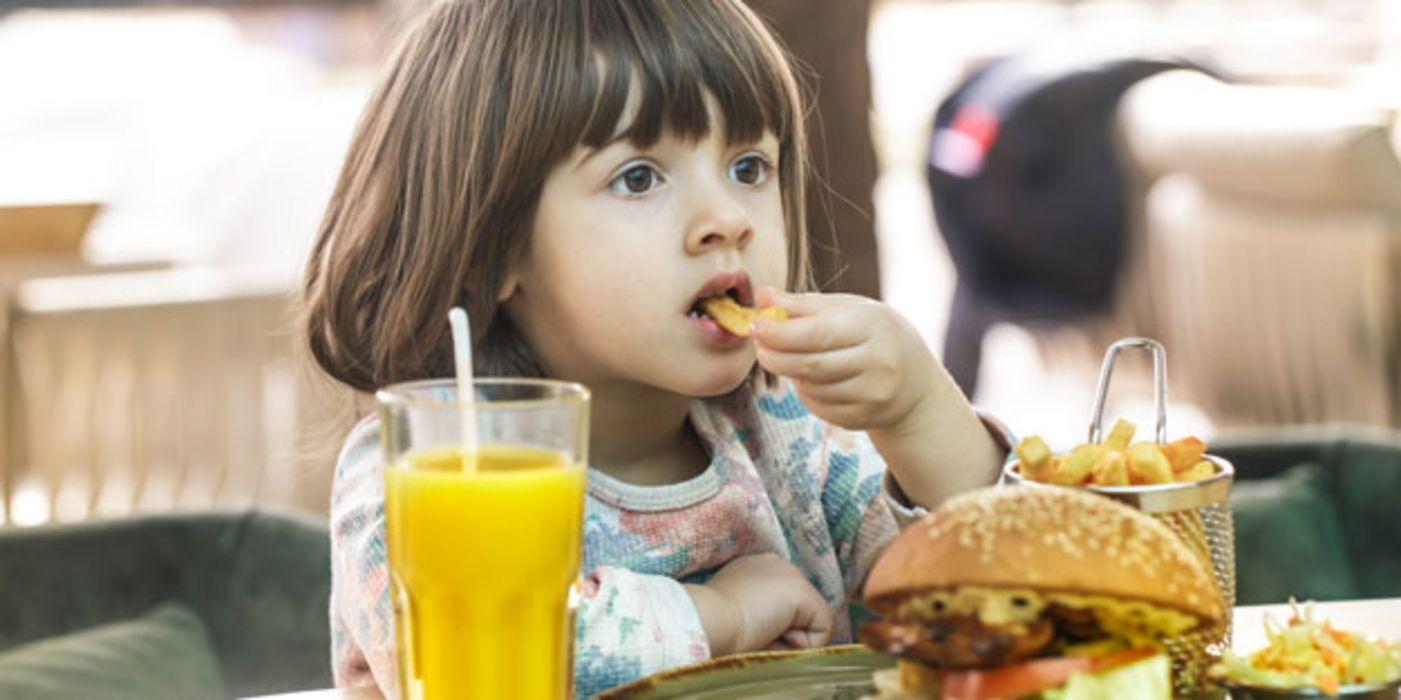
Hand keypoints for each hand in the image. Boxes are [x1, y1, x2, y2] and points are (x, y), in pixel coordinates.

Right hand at [684, 553, 832, 656]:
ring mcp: (790, 574)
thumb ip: (754, 610)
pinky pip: (822, 631)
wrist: (706, 618)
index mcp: (754, 567)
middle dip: (782, 630)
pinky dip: (801, 645)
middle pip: (799, 612)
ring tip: (759, 633)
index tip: (747, 628)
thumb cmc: (711, 623)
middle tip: (753, 633)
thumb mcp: (732, 610)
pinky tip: (772, 633)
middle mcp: (775, 563)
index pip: (780, 601)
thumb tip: (775, 632)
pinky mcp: (802, 592)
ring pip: (811, 622)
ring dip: (788, 638)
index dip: (771, 624)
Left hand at [751, 287, 935, 431]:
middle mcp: (879, 362)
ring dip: (793, 374)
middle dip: (775, 356)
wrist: (914, 382)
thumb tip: (763, 295)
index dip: (780, 332)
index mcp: (873, 326)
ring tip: (797, 358)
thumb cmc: (873, 334)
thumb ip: (804, 305)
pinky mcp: (864, 418)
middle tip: (760, 346)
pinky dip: (807, 392)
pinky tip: (815, 380)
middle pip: (810, 364)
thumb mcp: (848, 310)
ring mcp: (873, 394)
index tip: (755, 326)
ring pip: (811, 387)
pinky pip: (818, 407)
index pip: (817, 333)